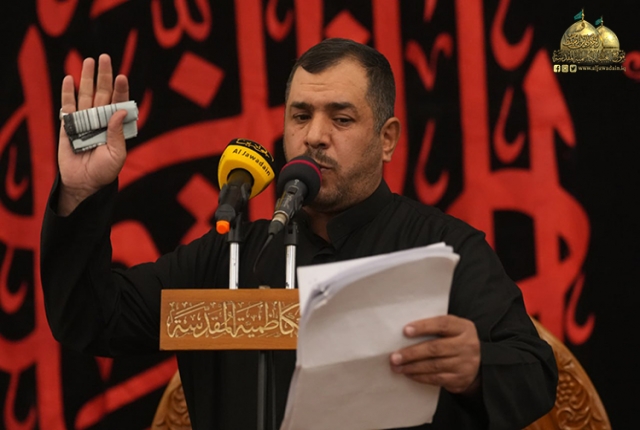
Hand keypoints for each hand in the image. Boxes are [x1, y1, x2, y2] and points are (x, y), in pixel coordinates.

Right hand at [57, 54, 129, 214]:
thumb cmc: (104, 172)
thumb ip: (117, 134)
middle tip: (105, 57)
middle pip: (102, 94)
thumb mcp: (117, 155)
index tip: (122, 77)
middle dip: (104, 76)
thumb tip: (120, 111)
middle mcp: (101, 120)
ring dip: (86, 78)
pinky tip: (69, 79)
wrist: (84, 184)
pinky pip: (68, 107)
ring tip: (89, 61)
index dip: (120, 90)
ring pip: (86, 95)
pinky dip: (67, 93)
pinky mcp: (69, 126)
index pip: (119, 103)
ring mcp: (85, 121)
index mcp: (115, 126)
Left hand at [390, 315, 480, 394]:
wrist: (479, 363)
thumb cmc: (456, 341)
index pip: (442, 324)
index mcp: (463, 327)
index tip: (405, 330)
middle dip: (412, 353)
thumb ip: (435, 328)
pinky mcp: (459, 379)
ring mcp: (464, 364)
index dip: (423, 327)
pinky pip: (436, 379)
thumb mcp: (453, 329)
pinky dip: (420, 377)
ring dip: (412, 367)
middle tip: (394, 357)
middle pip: (435, 348)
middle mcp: (466, 345)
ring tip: (397, 367)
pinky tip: (409, 374)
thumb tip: (406, 331)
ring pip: (434, 366)